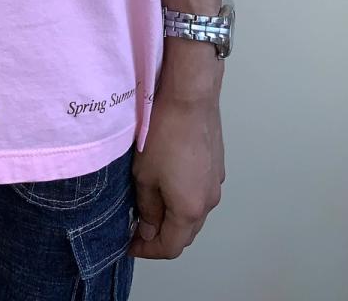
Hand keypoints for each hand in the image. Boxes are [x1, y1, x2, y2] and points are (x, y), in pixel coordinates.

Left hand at [127, 50, 224, 258]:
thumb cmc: (164, 134)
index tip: (131, 245)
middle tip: (137, 227)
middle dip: (161, 235)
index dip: (148, 250)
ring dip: (174, 215)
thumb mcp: (144, 176)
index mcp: (189, 210)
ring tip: (150, 204)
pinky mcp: (216, 165)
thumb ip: (147, 208)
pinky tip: (168, 181)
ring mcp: (216, 182)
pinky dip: (184, 197)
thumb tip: (149, 229)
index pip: (170, 246)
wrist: (190, 97)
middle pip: (185, 233)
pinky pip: (200, 191)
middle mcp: (209, 201)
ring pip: (194, 212)